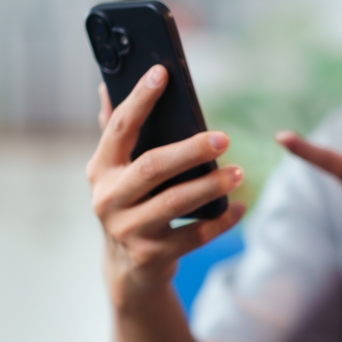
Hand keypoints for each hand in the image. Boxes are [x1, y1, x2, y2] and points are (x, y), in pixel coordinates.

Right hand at [87, 65, 246, 306]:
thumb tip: (105, 84)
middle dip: (190, 150)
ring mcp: (129, 230)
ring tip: (238, 173)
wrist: (126, 269)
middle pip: (152, 167)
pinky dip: (221, 222)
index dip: (140, 99)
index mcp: (101, 169)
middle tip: (224, 137)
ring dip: (210, 186)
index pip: (119, 127)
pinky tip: (240, 207)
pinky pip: (194, 236)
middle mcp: (109, 199)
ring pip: (174, 203)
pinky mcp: (152, 256)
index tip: (163, 72)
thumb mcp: (116, 173)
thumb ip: (114, 133)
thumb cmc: (130, 205)